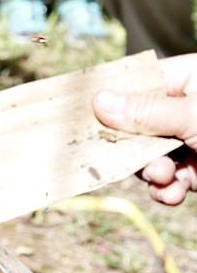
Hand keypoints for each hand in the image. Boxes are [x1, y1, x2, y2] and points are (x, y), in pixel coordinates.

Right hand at [93, 54, 196, 205]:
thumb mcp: (194, 115)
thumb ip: (146, 111)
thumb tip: (99, 100)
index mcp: (191, 78)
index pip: (138, 85)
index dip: (112, 104)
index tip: (86, 120)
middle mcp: (189, 107)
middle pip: (138, 126)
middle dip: (137, 149)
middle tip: (141, 161)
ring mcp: (194, 139)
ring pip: (151, 156)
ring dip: (154, 174)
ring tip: (168, 179)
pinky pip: (169, 179)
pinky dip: (168, 190)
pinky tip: (175, 194)